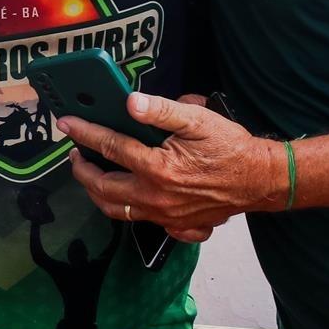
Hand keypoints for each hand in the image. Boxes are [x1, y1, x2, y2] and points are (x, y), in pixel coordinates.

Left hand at [59, 91, 283, 233]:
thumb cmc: (231, 147)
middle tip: (74, 155)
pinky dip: (128, 211)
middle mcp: (156, 196)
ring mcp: (165, 216)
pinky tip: (126, 198)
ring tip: (91, 176)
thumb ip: (162, 111)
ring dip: (98, 193)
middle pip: (103, 187)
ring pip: (118, 210)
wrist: (262, 180)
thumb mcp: (198, 119)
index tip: (67, 124)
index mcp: (158, 168)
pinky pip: (143, 223)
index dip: (85, 133)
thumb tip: (130, 102)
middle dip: (82, 170)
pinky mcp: (177, 225)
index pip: (110, 147)